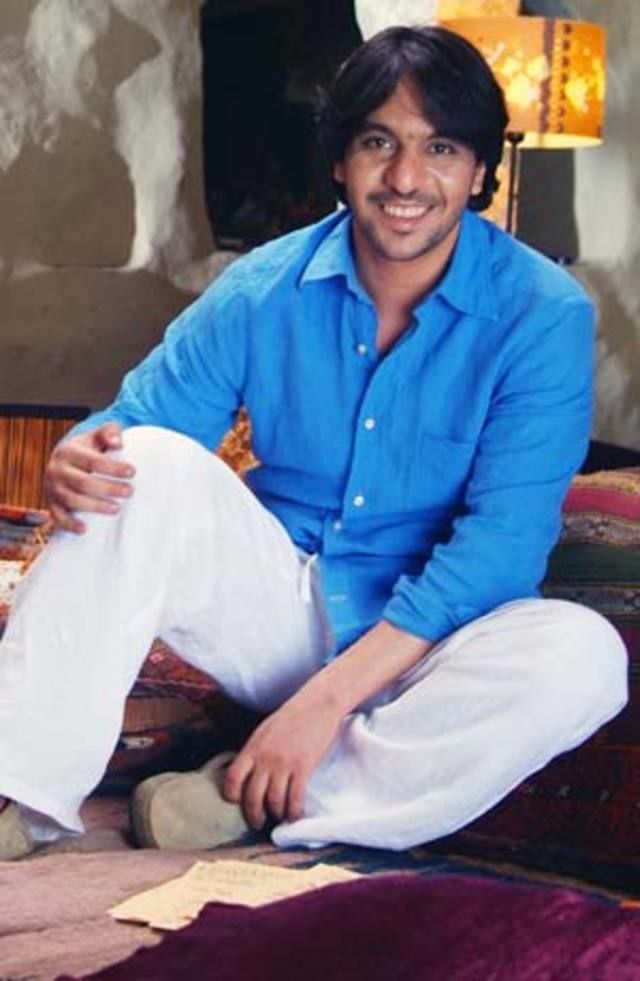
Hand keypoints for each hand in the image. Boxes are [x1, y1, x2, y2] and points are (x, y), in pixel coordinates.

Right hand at [44, 422, 134, 532]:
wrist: (64, 461)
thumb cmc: (88, 448)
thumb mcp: (98, 436)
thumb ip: (110, 432)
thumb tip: (118, 443)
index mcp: (68, 451)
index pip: (92, 461)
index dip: (113, 467)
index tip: (133, 472)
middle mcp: (56, 470)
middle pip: (83, 483)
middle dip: (108, 488)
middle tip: (130, 491)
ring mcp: (52, 488)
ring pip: (71, 500)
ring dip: (95, 506)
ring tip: (117, 508)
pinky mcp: (51, 504)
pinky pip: (57, 517)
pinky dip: (69, 524)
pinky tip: (85, 529)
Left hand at [223, 687, 343, 828]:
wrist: (318, 703)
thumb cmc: (292, 715)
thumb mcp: (265, 730)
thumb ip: (255, 751)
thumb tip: (247, 771)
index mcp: (252, 747)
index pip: (232, 779)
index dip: (232, 796)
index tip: (238, 803)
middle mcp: (265, 758)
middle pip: (252, 797)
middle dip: (254, 815)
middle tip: (258, 822)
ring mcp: (284, 763)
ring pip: (274, 802)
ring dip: (276, 814)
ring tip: (280, 817)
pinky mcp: (303, 767)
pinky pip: (295, 798)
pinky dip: (293, 812)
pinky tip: (295, 815)